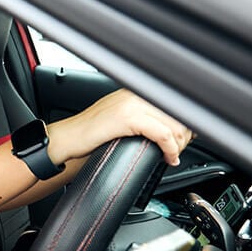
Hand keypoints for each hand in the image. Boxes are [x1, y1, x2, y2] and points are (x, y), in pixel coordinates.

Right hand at [48, 89, 192, 166]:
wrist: (66, 138)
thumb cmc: (88, 134)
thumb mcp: (119, 121)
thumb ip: (140, 119)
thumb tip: (166, 130)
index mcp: (135, 92)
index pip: (173, 103)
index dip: (185, 124)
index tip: (183, 141)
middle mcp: (135, 94)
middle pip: (178, 113)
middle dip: (185, 136)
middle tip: (178, 152)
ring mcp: (130, 104)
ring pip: (174, 123)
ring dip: (179, 144)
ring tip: (172, 156)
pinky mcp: (126, 118)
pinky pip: (162, 134)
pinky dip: (170, 149)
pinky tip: (168, 158)